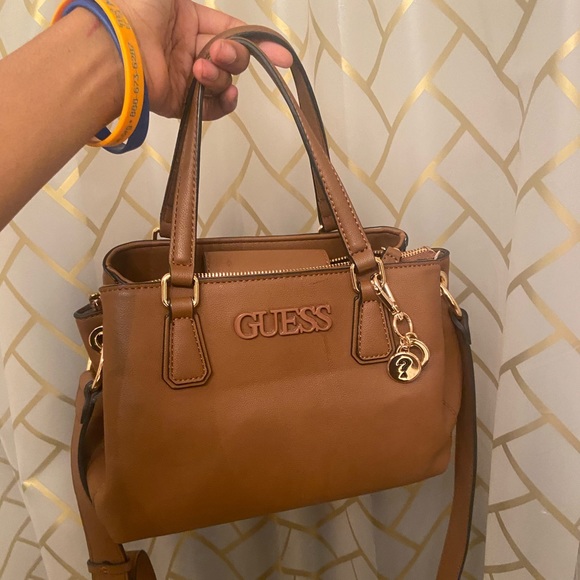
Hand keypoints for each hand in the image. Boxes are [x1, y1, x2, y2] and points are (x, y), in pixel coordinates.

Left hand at [117, 0, 292, 119]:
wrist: (117, 45)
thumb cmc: (139, 8)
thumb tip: (219, 18)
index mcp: (188, 20)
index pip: (231, 31)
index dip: (258, 42)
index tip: (282, 56)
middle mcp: (189, 49)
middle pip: (231, 59)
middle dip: (234, 56)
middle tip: (217, 53)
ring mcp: (185, 78)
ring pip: (223, 83)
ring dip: (220, 76)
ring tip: (199, 70)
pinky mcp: (179, 103)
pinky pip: (211, 108)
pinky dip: (222, 103)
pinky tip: (225, 94)